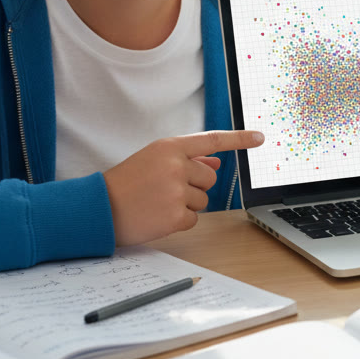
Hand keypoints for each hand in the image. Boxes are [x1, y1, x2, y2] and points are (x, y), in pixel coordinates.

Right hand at [104, 130, 264, 245]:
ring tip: (158, 202)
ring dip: (186, 203)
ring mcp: (177, 192)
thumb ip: (186, 159)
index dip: (239, 139)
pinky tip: (158, 215)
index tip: (260, 138)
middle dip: (194, 185)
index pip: (212, 140)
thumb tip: (216, 163)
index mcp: (169, 147)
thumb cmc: (126, 183)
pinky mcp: (177, 216)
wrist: (99, 208)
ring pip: (204, 200)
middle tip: (165, 189)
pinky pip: (194, 218)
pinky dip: (179, 220)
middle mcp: (176, 166)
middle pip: (210, 178)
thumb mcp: (153, 160)